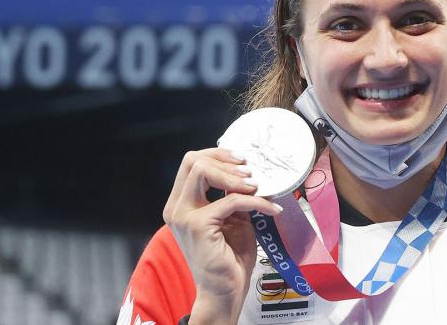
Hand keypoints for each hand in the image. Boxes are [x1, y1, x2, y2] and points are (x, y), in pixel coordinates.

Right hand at [163, 148, 282, 323]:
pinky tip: (270, 209)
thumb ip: (232, 195)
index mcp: (181, 204)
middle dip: (225, 160)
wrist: (224, 292)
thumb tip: (247, 173)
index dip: (218, 155)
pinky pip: (230, 200)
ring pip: (202, 170)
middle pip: (192, 160)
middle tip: (250, 171)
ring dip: (235, 176)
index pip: (191, 163)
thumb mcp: (233, 218)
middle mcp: (176, 207)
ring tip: (257, 186)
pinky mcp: (198, 225)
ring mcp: (183, 216)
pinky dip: (255, 201)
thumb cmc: (228, 258)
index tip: (242, 161)